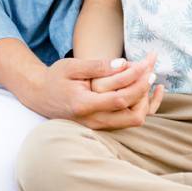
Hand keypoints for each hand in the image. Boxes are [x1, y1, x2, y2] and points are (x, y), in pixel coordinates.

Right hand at [23, 53, 162, 129]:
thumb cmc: (55, 77)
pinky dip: (142, 106)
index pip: (120, 99)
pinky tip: (151, 90)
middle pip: (133, 116)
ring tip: (148, 76)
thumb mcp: (72, 66)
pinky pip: (129, 120)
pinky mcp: (102, 126)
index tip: (146, 64)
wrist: (40, 95)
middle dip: (145, 92)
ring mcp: (98, 126)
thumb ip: (98, 66)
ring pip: (134, 120)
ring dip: (145, 99)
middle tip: (150, 71)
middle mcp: (93, 121)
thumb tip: (124, 64)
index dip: (138, 82)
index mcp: (84, 105)